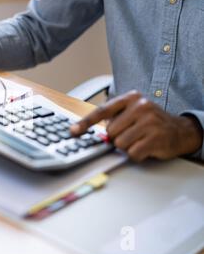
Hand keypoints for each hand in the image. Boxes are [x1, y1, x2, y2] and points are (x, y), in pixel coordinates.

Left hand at [70, 90, 202, 161]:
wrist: (180, 130)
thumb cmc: (150, 122)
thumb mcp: (132, 112)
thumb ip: (112, 118)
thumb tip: (88, 130)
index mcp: (130, 98)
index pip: (101, 111)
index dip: (85, 123)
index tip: (73, 132)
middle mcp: (141, 107)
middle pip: (110, 132)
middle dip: (117, 137)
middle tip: (132, 134)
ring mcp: (150, 122)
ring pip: (120, 144)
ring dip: (127, 147)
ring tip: (140, 140)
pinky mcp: (156, 138)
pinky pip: (132, 153)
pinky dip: (137, 154)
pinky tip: (146, 147)